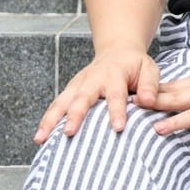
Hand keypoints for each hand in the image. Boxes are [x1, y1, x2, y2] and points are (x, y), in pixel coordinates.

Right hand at [34, 47, 159, 142]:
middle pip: (82, 97)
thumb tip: (148, 101)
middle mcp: (92, 79)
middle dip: (75, 115)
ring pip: (62, 101)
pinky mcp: (70, 90)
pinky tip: (40, 137)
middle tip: (69, 132)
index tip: (118, 128)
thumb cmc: (135, 65)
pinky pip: (56, 105)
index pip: (116, 94)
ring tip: (41, 138)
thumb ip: (150, 85)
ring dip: (51, 119)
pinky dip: (46, 120)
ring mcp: (78, 84)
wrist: (117, 51)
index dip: (117, 111)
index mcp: (115, 74)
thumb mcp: (149, 68)